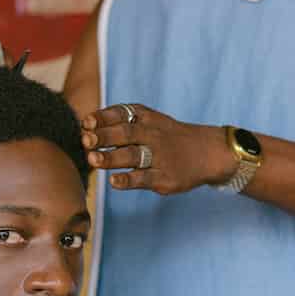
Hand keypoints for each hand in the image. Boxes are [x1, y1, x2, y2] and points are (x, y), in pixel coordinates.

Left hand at [81, 103, 233, 193]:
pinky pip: (144, 179)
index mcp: (148, 119)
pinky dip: (128, 180)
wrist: (209, 152)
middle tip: (85, 140)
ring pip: (133, 156)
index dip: (104, 118)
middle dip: (104, 136)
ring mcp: (160, 157)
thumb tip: (85, 128)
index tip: (86, 122)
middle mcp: (153, 135)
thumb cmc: (169, 137)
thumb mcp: (151, 121)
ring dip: (111, 158)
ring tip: (92, 160)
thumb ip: (122, 122)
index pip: (123, 114)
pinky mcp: (165, 178)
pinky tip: (113, 181)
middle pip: (126, 134)